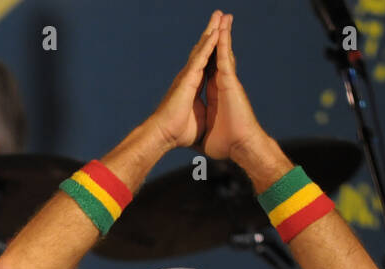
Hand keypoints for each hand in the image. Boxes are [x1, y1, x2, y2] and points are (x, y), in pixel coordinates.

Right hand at [147, 11, 222, 149]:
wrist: (163, 136)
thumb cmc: (179, 133)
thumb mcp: (199, 119)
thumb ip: (204, 111)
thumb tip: (209, 117)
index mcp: (194, 86)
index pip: (207, 63)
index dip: (214, 49)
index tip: (221, 36)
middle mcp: (190, 77)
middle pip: (204, 50)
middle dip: (213, 32)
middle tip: (220, 16)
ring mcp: (188, 76)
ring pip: (202, 48)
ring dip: (212, 31)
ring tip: (219, 16)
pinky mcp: (188, 78)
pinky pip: (201, 57)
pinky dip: (209, 44)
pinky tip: (216, 32)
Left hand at [201, 13, 268, 161]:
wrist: (238, 147)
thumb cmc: (224, 144)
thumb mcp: (204, 134)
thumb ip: (199, 129)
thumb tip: (191, 138)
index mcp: (214, 93)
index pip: (208, 68)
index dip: (206, 54)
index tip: (204, 42)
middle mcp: (221, 84)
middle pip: (216, 55)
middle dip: (216, 37)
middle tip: (218, 18)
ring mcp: (226, 81)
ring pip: (223, 52)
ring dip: (222, 33)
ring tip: (222, 16)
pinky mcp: (230, 82)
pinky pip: (225, 58)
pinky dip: (223, 43)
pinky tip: (221, 29)